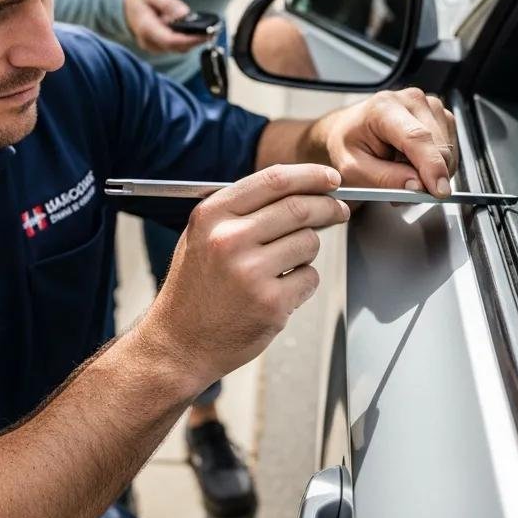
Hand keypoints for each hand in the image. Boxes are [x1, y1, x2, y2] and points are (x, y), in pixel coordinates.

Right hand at [123, 0, 208, 53]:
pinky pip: (176, 46)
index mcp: (146, 28)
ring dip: (194, 40)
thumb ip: (168, 3)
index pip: (170, 40)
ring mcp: (153, 46)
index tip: (206, 33)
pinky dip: (188, 39)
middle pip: (177, 47)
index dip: (190, 39)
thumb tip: (184, 13)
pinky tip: (197, 30)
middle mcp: (149, 42)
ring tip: (209, 29)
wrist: (127, 5)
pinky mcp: (159, 46)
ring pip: (178, 48)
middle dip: (196, 40)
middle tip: (214, 30)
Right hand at [141, 164, 349, 388]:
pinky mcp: (270, 303)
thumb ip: (242, 210)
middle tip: (337, 210)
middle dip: (327, 207)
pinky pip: (309, 278)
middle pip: (299, 208)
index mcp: (212, 216)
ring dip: (307, 250)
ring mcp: (250, 272)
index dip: (310, 175)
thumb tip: (300, 190)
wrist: (179, 342)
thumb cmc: (195, 287)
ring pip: (309, 243)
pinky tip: (278, 291)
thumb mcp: (203, 235)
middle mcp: (229, 240)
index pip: (274, 180)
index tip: (330, 178)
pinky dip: (303, 282)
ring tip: (284, 265)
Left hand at [310, 88, 457, 196]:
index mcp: (384, 107)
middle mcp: (411, 100)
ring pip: (447, 151)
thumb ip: (384, 178)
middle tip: (401, 190)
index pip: (417, 138)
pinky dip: (435, 164)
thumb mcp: (352, 168)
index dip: (432, 166)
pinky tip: (412, 162)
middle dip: (427, 177)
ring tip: (401, 171)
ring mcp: (429, 105)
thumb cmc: (348, 145)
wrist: (348, 129)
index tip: (438, 191)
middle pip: (437, 147)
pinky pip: (450, 149)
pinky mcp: (440, 115)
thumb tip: (418, 186)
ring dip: (430, 172)